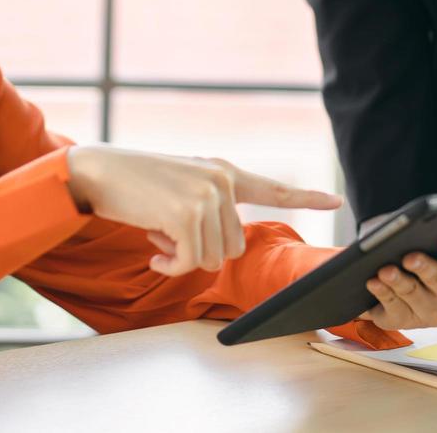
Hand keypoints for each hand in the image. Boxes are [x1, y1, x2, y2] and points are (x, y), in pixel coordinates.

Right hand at [65, 145, 341, 275]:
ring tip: (158, 232)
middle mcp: (222, 181)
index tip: (337, 201)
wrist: (99, 170)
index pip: (273, 188)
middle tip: (169, 234)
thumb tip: (225, 247)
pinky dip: (169, 265)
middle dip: (201, 252)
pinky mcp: (187, 215)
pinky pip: (188, 262)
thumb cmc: (136, 185)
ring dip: (181, 258)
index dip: (306, 197)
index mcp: (224, 172)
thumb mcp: (182, 187)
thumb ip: (210, 206)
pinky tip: (151, 247)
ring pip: (212, 258)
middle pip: (233, 247)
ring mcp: (207, 196)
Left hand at [357, 236, 436, 330]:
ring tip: (385, 271)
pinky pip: (394, 307)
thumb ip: (428, 239)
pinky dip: (383, 293)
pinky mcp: (406, 322)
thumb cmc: (420, 257)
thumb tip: (410, 232)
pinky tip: (374, 283)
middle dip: (424, 268)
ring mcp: (431, 313)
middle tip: (409, 258)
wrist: (403, 285)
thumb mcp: (428, 246)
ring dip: (399, 282)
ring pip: (413, 294)